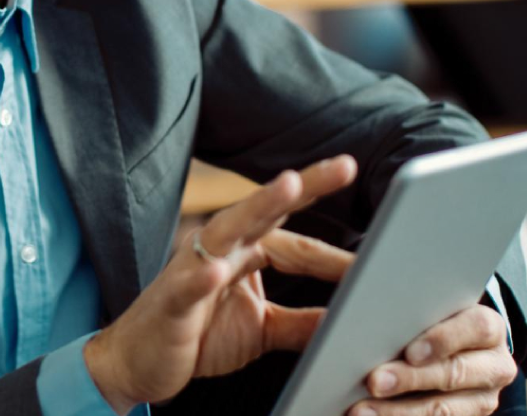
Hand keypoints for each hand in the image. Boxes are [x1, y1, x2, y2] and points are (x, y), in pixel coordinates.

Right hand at [84, 155, 357, 413]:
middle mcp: (221, 248)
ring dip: (259, 206)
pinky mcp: (170, 299)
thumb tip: (353, 320)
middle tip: (345, 165)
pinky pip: (188, 285)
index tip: (386, 251)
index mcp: (245, 252)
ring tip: (289, 185)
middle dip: (305, 186)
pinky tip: (218, 267)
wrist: (139, 361)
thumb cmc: (198, 335)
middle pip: (268, 212)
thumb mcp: (263, 331)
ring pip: (229, 230)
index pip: (299, 243)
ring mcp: (193, 268)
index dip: (338, 253)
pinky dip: (201, 276)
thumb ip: (303, 322)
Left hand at [348, 305, 516, 415]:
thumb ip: (406, 305)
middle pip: (456, 372)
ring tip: (363, 410)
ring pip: (445, 409)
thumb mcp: (430, 305)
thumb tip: (352, 308)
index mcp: (488, 327)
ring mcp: (484, 398)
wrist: (455, 344)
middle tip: (374, 381)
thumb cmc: (433, 316)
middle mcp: (494, 364)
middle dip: (411, 379)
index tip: (410, 352)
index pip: (477, 328)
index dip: (443, 339)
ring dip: (399, 412)